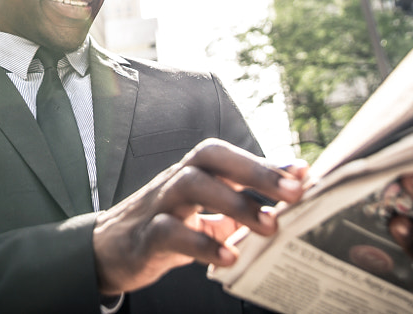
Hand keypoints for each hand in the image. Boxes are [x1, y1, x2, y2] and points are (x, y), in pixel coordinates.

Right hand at [92, 139, 306, 295]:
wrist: (107, 250)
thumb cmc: (166, 225)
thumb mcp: (205, 211)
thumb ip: (242, 199)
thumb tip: (292, 183)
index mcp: (192, 172)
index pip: (230, 155)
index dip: (265, 161)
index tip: (304, 174)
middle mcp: (176, 179)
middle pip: (211, 157)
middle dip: (255, 171)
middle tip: (294, 193)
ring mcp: (159, 204)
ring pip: (191, 185)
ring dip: (234, 202)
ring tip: (270, 227)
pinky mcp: (145, 236)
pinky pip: (170, 231)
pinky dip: (202, 245)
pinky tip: (229, 257)